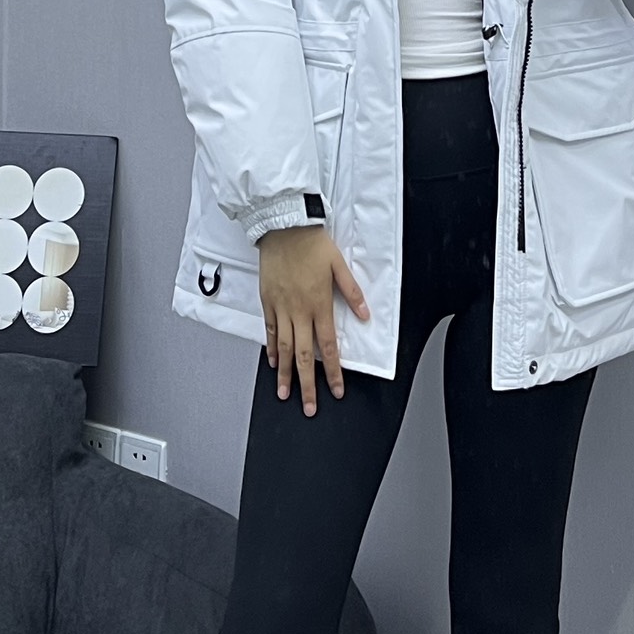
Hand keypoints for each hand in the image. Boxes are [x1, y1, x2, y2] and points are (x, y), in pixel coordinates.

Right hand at [258, 225, 369, 415]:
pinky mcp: (268, 301)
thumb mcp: (339, 265)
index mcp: (319, 304)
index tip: (336, 390)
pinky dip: (273, 348)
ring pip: (285, 348)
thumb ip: (353, 292)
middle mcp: (299, 310)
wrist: (282, 226)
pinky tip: (274, 363)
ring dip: (286, 374)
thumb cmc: (311, 243)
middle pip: (304, 355)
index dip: (333, 372)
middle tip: (308, 407)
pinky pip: (271, 330)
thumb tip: (365, 314)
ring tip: (285, 394)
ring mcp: (281, 307)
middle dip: (307, 384)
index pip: (328, 346)